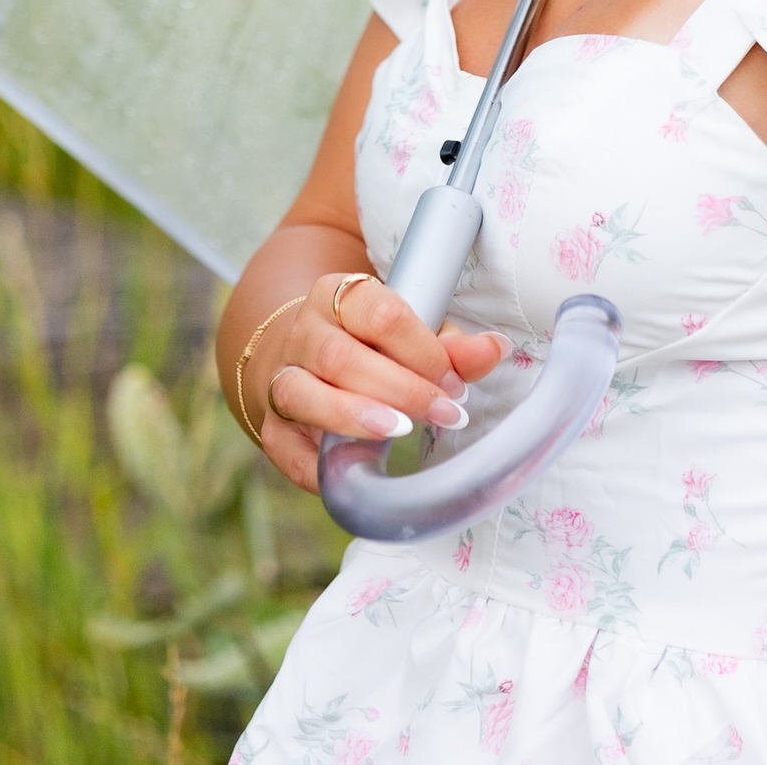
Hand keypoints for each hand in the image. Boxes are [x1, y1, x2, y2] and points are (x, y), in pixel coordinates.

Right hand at [251, 274, 511, 492]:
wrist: (301, 354)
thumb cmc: (370, 344)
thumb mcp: (410, 332)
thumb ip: (451, 344)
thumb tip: (494, 350)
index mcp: (337, 295)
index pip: (379, 313)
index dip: (421, 349)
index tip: (454, 382)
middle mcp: (302, 332)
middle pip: (341, 356)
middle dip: (400, 388)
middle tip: (444, 413)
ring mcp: (279, 378)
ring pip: (302, 393)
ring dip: (354, 415)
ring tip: (399, 431)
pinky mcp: (271, 425)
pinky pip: (283, 446)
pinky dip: (316, 464)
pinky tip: (353, 471)